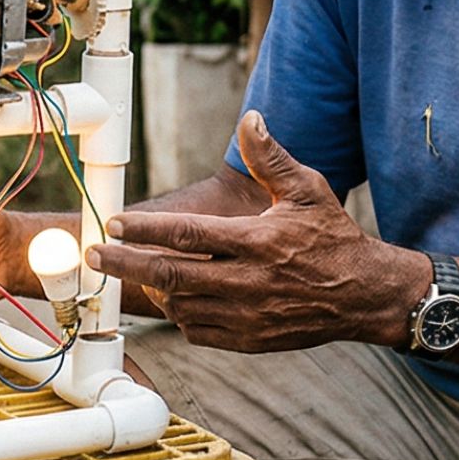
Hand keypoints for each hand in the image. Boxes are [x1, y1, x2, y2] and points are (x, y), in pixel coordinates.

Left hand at [91, 113, 413, 351]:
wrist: (364, 295)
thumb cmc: (332, 237)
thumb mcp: (307, 190)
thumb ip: (271, 158)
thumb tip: (250, 119)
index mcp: (256, 241)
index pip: (186, 235)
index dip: (144, 230)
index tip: (113, 224)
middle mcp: (247, 281)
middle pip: (169, 274)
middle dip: (124, 264)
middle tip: (94, 256)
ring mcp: (246, 316)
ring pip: (178, 305)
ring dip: (151, 288)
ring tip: (135, 270)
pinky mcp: (249, 340)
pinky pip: (198, 330)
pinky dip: (178, 313)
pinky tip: (172, 296)